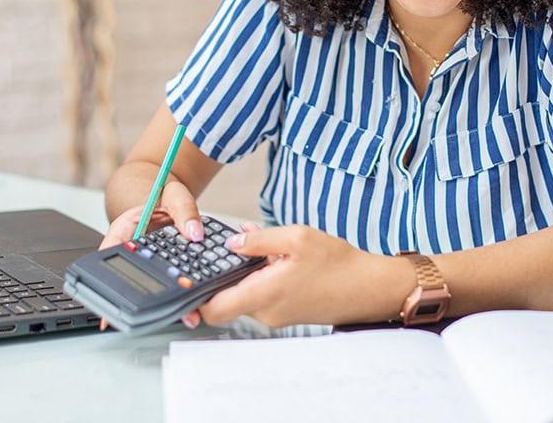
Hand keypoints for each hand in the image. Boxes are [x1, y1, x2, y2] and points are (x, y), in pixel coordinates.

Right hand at [96, 180, 205, 330]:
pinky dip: (178, 296)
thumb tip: (194, 232)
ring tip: (184, 315)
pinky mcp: (161, 269)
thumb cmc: (165, 196)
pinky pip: (167, 284)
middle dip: (142, 301)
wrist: (169, 198)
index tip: (114, 301)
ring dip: (164, 303)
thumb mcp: (175, 195)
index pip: (111, 254)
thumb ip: (185, 210)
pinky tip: (191, 308)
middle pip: (130, 278)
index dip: (107, 281)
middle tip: (158, 316)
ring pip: (151, 286)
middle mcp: (132, 249)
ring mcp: (145, 262)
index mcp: (126, 229)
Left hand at [191, 224, 404, 328]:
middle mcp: (266, 311)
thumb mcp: (297, 237)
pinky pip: (261, 296)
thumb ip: (259, 240)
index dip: (193, 299)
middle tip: (219, 250)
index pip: (213, 310)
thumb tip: (231, 242)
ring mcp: (276, 315)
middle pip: (226, 300)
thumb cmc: (339, 264)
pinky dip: (259, 278)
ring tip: (253, 246)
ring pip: (244, 295)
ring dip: (243, 274)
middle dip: (221, 275)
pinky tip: (273, 257)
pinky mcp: (286, 312)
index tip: (182, 283)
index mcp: (263, 294)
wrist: (369, 288)